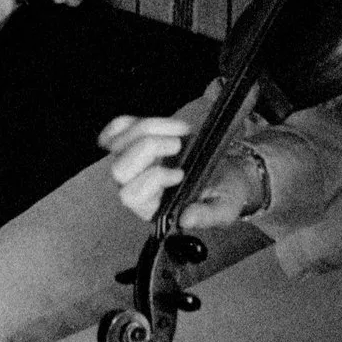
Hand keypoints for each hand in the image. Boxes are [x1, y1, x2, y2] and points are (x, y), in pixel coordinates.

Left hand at [101, 116, 264, 226]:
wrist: (226, 171)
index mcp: (153, 207)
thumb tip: (187, 219)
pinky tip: (160, 125)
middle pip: (119, 169)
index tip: (181, 173)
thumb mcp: (224, 208)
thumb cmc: (223, 192)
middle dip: (148, 148)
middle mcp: (135, 186)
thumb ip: (207, 216)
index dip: (153, 179)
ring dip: (148, 129)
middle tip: (179, 144)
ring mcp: (130, 162)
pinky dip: (132, 122)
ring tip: (181, 129)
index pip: (132, 196)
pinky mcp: (132, 141)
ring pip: (117, 144)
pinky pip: (116, 129)